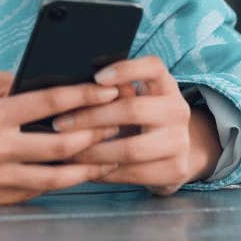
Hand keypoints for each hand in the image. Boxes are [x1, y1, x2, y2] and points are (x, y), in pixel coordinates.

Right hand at [0, 70, 122, 205]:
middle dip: (94, 133)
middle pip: (62, 145)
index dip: (84, 97)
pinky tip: (69, 174)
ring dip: (83, 166)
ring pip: (53, 177)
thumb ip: (0, 81)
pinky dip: (53, 182)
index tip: (107, 91)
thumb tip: (33, 81)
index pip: (51, 104)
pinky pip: (31, 191)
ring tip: (105, 156)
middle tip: (116, 124)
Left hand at [52, 56, 220, 195]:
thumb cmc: (142, 117)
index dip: (125, 69)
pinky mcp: (175, 170)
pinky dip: (104, 172)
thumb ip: (115, 90)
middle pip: (133, 109)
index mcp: (166, 85)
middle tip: (60, 124)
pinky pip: (132, 173)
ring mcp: (180, 142)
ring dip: (93, 152)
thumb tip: (78, 85)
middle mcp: (177, 110)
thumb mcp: (135, 97)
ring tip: (67, 152)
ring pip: (130, 149)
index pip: (153, 66)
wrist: (176, 151)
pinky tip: (86, 168)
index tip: (96, 77)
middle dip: (90, 117)